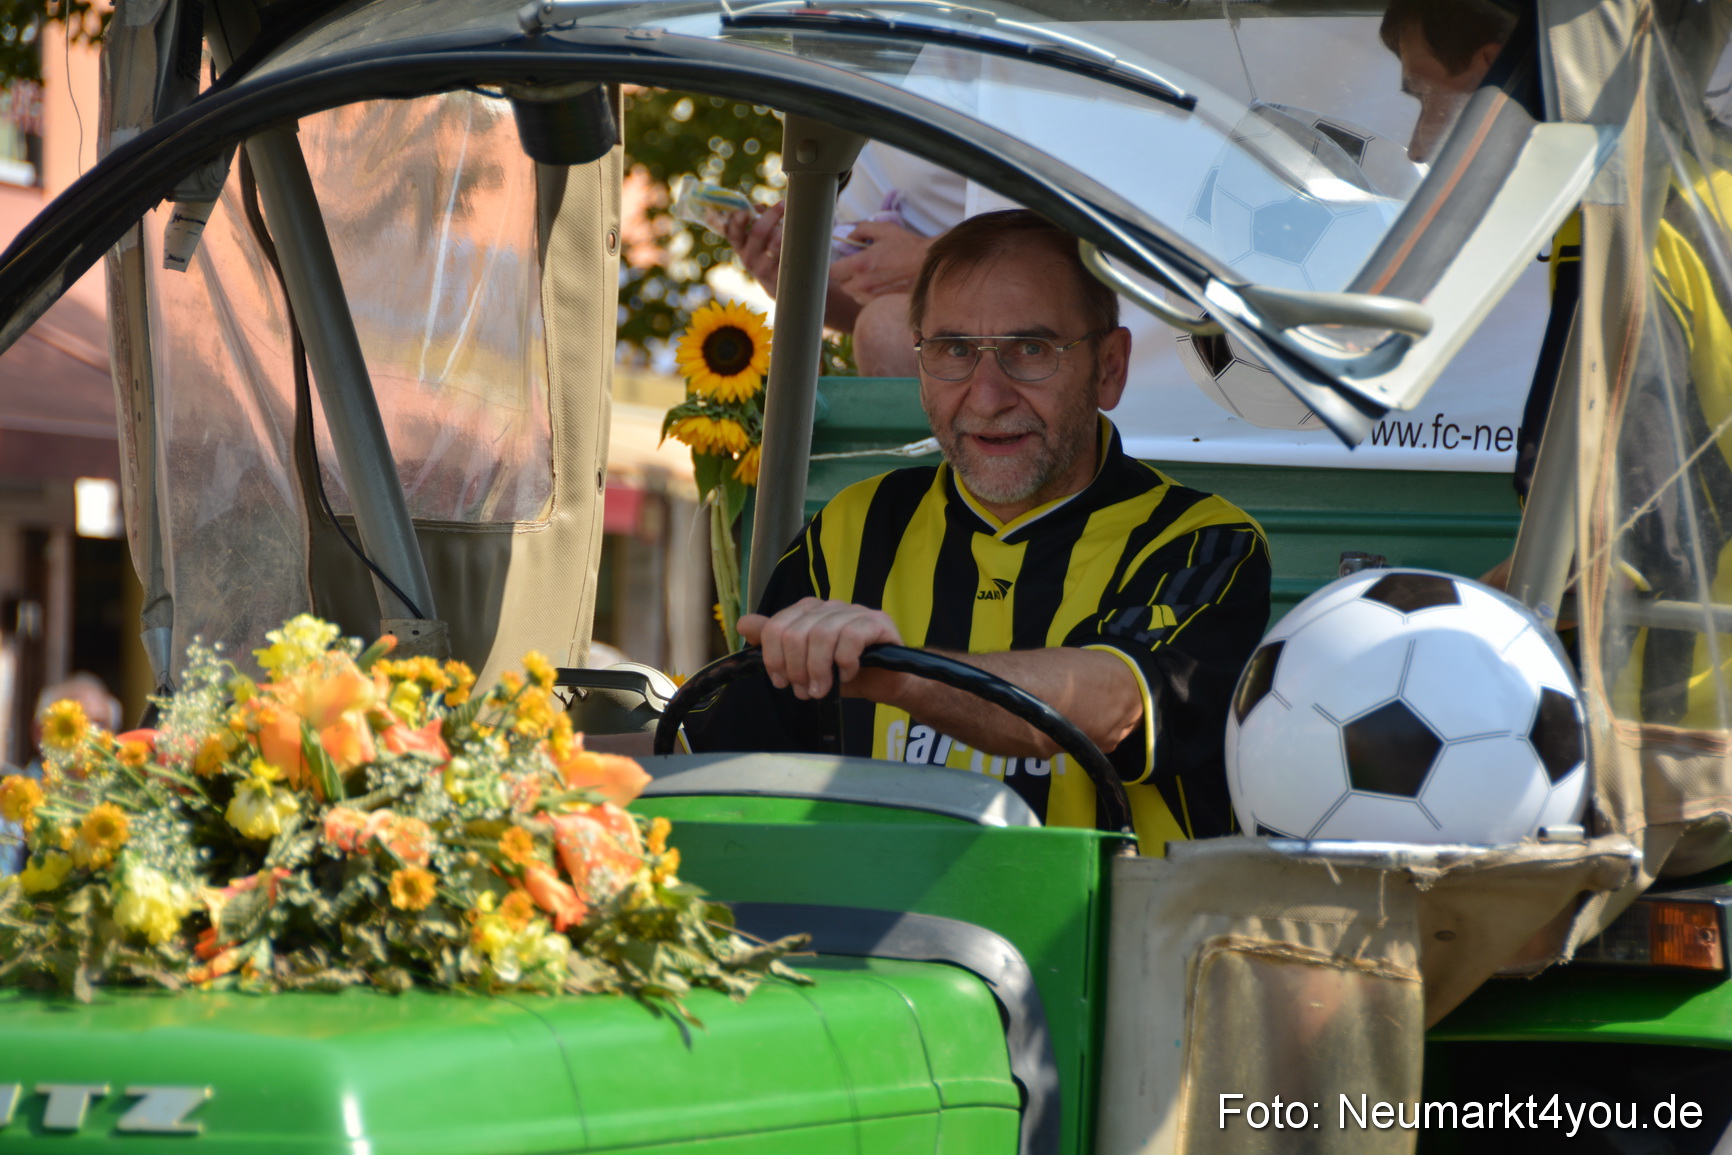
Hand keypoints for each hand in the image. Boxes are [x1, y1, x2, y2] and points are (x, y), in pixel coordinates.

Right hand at [721, 200, 785, 294]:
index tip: (747, 209)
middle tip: (783, 204)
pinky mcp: (778, 277)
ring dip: (784, 230)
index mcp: (740, 245)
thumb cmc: (769, 253)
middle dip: (771, 215)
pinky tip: (800, 239)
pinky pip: (787, 256)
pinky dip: (793, 244)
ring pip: (774, 244)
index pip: (732, 231)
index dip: (737, 220)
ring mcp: (763, 269)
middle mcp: (748, 258)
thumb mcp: (759, 239)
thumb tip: (758, 207)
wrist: (781, 287)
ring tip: (793, 221)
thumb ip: (757, 218)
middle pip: (758, 233)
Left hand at [737, 598, 903, 699]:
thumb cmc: (843, 672)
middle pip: (796, 633)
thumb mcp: (803, 663)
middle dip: (796, 669)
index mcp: (808, 611)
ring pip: (822, 635)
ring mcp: (854, 611)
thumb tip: (744, 624)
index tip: (782, 682)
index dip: (774, 658)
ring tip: (821, 690)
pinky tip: (847, 675)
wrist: (884, 681)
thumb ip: (775, 644)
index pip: (776, 626)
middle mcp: (829, 606)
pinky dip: (844, 663)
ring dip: (818, 670)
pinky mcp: (877, 621)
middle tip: (804, 691)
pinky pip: (851, 638)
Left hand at [830, 220, 931, 304]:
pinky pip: (865, 301)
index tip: (843, 260)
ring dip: (856, 286)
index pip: (833, 271)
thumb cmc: (907, 245)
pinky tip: (878, 283)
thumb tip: (848, 237)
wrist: (928, 265)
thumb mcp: (883, 229)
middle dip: (846, 276)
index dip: (836, 265)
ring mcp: (873, 296)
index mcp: (861, 264)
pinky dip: (867, 293)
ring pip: (853, 295)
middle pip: (842, 286)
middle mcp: (864, 283)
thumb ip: (861, 230)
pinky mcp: (882, 303)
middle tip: (857, 267)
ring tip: (869, 275)